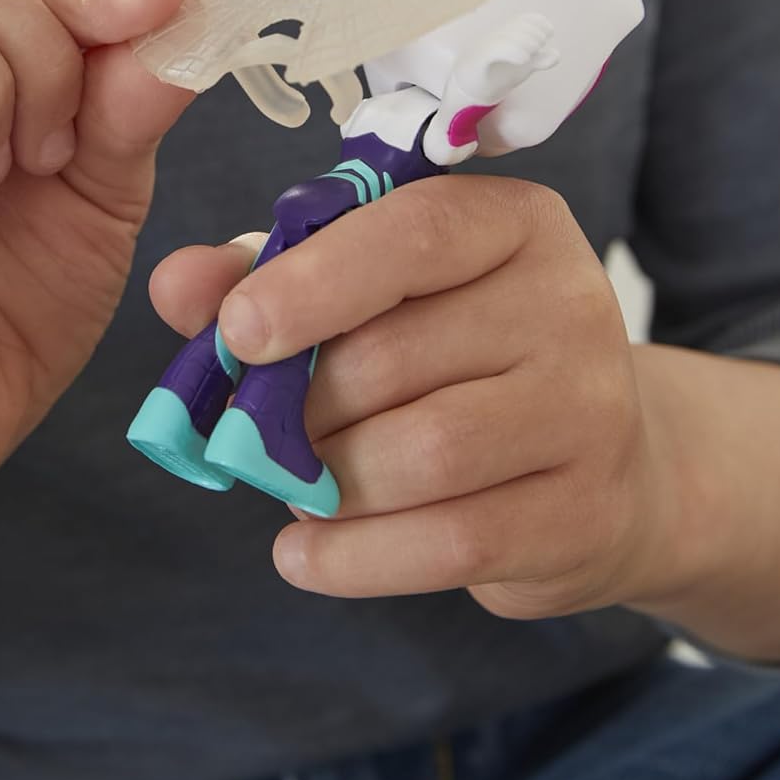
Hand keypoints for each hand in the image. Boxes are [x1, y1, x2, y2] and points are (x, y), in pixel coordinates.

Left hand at [150, 177, 678, 619]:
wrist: (603, 460)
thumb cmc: (456, 349)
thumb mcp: (373, 286)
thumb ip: (267, 270)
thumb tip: (175, 286)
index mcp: (515, 221)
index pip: (414, 233)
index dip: (314, 282)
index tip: (237, 331)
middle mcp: (568, 302)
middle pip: (397, 357)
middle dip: (302, 403)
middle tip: (260, 427)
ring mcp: (589, 410)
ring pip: (422, 453)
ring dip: (327, 479)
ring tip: (297, 480)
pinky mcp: (583, 513)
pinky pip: (448, 543)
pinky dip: (354, 557)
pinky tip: (303, 552)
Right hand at [451, 12, 559, 105]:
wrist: (464, 93)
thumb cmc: (493, 77)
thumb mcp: (521, 69)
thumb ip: (537, 61)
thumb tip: (556, 55)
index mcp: (504, 35)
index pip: (523, 18)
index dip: (539, 22)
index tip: (549, 34)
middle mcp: (493, 37)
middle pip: (517, 26)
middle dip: (534, 35)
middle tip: (536, 50)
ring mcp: (483, 47)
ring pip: (507, 36)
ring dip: (525, 43)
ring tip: (528, 57)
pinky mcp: (477, 60)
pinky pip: (495, 50)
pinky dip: (512, 51)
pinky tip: (523, 59)